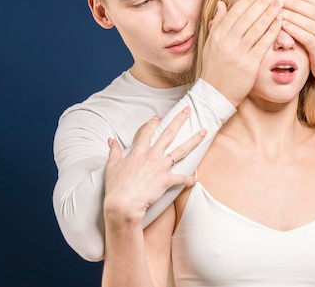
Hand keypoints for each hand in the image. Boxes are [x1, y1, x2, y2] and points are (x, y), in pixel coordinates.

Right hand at [103, 107, 206, 225]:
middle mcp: (152, 155)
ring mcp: (161, 167)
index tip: (159, 117)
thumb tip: (111, 140)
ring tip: (204, 132)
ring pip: (181, 150)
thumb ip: (114, 151)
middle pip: (168, 134)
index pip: (147, 132)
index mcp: (139, 151)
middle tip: (188, 110)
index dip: (153, 123)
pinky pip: (181, 178)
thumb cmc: (116, 186)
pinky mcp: (166, 180)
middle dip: (179, 120)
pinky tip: (195, 179)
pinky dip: (189, 179)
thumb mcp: (112, 166)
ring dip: (193, 140)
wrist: (123, 204)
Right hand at [200, 0, 282, 105]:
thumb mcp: (210, 44)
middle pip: (248, 16)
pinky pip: (263, 44)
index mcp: (217, 34)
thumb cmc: (214, 68)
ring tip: (281, 2)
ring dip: (270, 13)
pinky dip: (272, 31)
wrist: (214, 94)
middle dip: (263, 1)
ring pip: (257, 28)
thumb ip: (218, 23)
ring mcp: (238, 53)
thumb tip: (222, 3)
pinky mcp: (249, 64)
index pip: (236, 11)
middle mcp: (227, 41)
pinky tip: (280, 22)